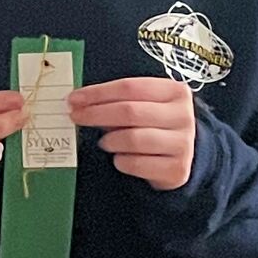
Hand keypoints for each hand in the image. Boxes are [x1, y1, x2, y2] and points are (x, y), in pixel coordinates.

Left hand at [68, 76, 196, 190]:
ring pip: (133, 139)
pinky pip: (137, 164)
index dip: (98, 92)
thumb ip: (118, 100)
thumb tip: (79, 102)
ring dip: (110, 140)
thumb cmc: (155, 125)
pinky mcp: (176, 169)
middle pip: (130, 111)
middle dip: (96, 114)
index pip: (130, 87)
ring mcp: (183, 144)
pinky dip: (121, 161)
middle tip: (76, 117)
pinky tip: (120, 158)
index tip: (74, 99)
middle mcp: (183, 116)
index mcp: (174, 92)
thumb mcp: (144, 106)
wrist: (181, 156)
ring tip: (105, 142)